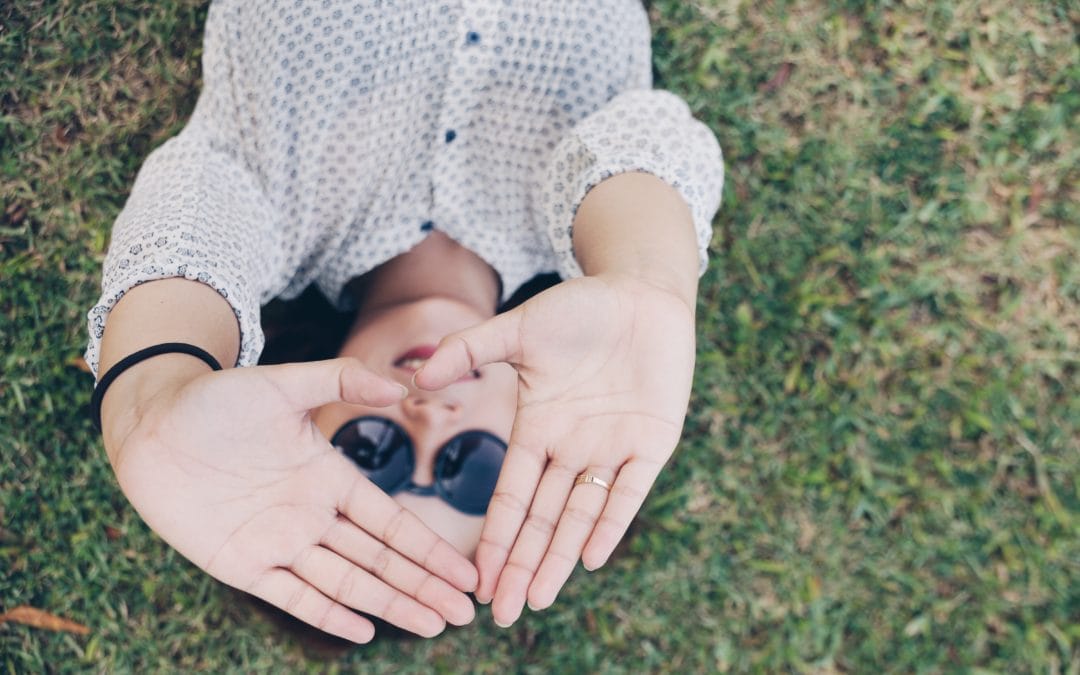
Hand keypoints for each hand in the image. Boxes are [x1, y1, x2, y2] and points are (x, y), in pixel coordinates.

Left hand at [104, 357, 477, 641]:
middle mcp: (312, 516)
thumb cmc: (217, 399)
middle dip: (423, 586)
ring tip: (433, 625)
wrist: (151, 424)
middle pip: (380, 560)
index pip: (391, 522)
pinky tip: (363, 630)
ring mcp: (279, 543)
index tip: (465, 570)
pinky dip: (327, 613)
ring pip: (346, 582)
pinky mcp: (241, 564)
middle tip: (465, 613)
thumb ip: (341, 379)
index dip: (429, 549)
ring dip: (391, 603)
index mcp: (330, 478)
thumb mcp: (284, 383)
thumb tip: (401, 383)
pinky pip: (291, 595)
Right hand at [413, 274, 695, 625]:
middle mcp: (570, 448)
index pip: (511, 497)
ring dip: (559, 557)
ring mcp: (611, 448)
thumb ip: (471, 350)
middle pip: (542, 519)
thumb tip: (419, 375)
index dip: (495, 537)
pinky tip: (590, 557)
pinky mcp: (652, 441)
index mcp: (537, 429)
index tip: (477, 578)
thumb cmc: (579, 308)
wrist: (640, 292)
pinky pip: (629, 491)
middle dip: (521, 565)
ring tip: (537, 599)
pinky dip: (611, 522)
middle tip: (503, 614)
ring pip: (581, 515)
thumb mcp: (519, 329)